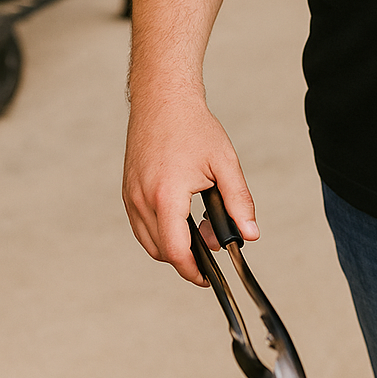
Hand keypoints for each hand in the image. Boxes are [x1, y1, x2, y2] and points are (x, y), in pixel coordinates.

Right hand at [122, 94, 258, 286]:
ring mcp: (130, 196)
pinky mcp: (126, 191)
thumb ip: (238, 201)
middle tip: (210, 242)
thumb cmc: (194, 127)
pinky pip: (140, 225)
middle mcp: (142, 200)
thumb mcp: (225, 163)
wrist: (163, 99)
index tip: (207, 278)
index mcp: (167, 196)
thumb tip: (250, 234)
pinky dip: (159, 230)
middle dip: (187, 257)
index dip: (193, 271)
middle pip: (161, 251)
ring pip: (148, 241)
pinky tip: (180, 215)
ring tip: (198, 226)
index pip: (176, 252)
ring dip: (172, 244)